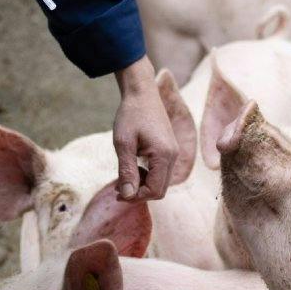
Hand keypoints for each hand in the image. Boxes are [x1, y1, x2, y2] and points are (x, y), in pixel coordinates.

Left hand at [111, 57, 179, 201]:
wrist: (141, 93)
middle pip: (160, 189)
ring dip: (142, 185)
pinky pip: (161, 171)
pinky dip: (147, 175)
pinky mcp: (169, 149)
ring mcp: (173, 152)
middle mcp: (173, 156)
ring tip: (122, 177)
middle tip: (117, 188)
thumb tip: (127, 195)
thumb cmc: (130, 115)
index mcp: (164, 155)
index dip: (136, 196)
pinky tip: (132, 167)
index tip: (117, 192)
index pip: (155, 190)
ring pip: (161, 182)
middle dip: (139, 193)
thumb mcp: (123, 144)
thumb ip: (127, 171)